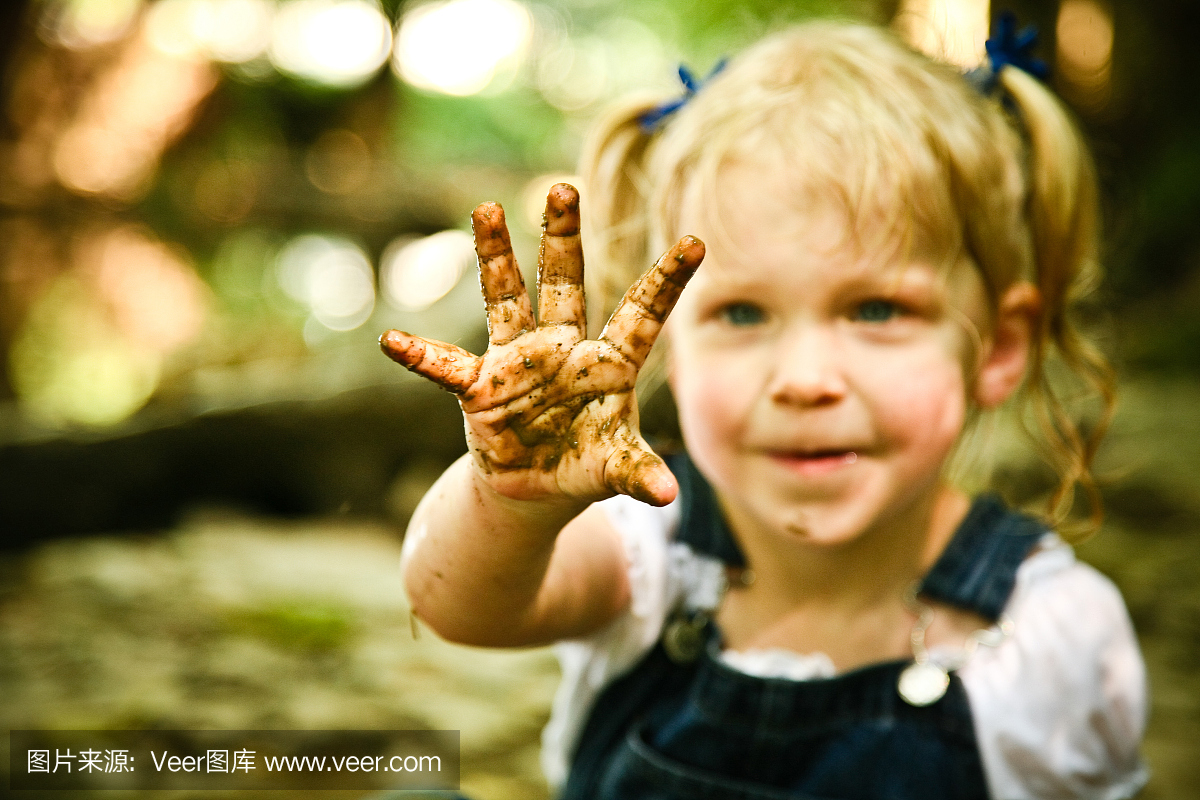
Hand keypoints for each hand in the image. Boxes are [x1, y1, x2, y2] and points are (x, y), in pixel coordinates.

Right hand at [380, 184, 703, 505]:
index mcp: (608, 365)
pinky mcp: (480, 387)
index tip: (698, 242)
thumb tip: (666, 496)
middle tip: (565, 188)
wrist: (536, 487)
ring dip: (497, 257)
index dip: (667, 281)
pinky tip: (393, 342)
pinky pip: (446, 368)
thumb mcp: (613, 469)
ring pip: (507, 299)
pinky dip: (421, 357)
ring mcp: (518, 361)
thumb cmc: (584, 466)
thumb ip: (636, 472)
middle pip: (564, 284)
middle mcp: (562, 350)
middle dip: (563, 238)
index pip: (642, 315)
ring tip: (487, 208)